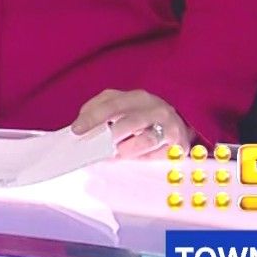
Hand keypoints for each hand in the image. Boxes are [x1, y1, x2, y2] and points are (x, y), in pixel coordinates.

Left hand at [71, 89, 192, 157]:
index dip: (93, 117)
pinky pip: (159, 154)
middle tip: (95, 148)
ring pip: (145, 140)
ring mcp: (169, 125)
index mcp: (136, 97)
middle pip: (129, 122)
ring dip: (127, 150)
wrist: (178, 125)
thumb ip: (102, 114)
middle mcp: (154, 107)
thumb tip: (81, 126)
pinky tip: (136, 159)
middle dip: (111, 135)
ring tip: (115, 155)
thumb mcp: (122, 110)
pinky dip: (144, 158)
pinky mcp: (180, 143)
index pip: (111, 104)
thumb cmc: (143, 118)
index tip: (76, 130)